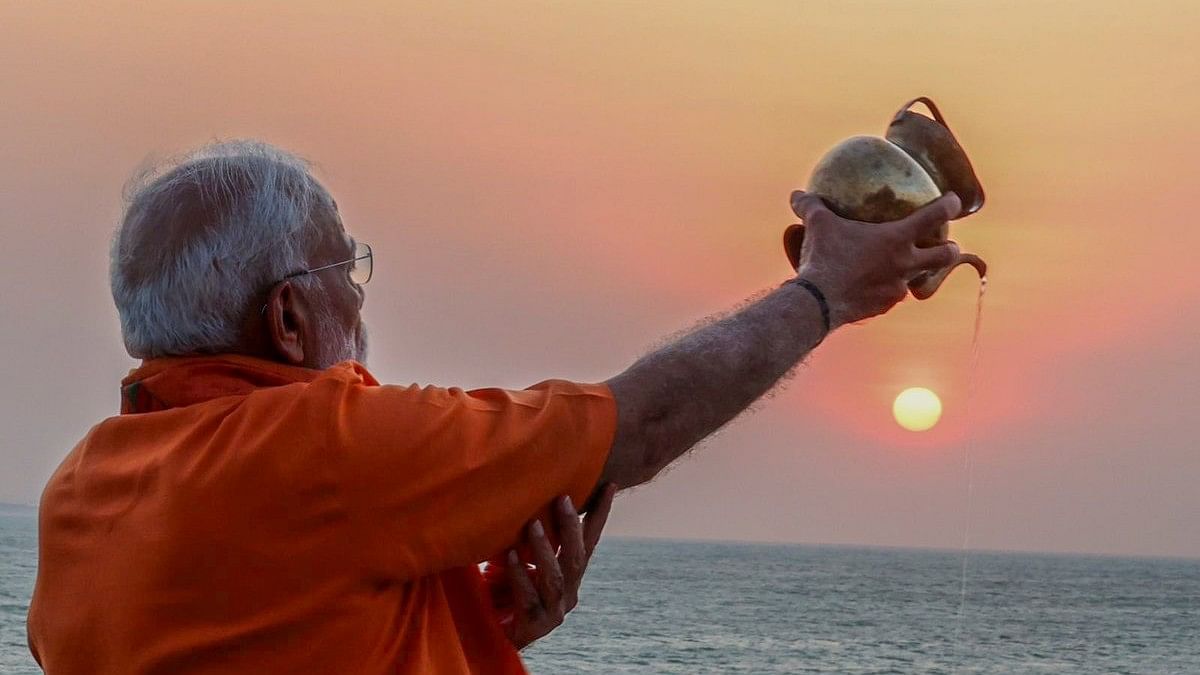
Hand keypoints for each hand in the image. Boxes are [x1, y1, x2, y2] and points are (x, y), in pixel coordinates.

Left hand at [501, 484, 616, 649]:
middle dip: (571, 526)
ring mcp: (554, 612)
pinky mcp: (534, 627)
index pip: (588, 541)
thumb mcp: (515, 560)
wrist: (488, 636)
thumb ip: (525, 539)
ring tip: (531, 524)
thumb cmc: (499, 592)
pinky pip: (529, 598)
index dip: (599, 514)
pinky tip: (510, 557)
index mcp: (569, 575)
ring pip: (556, 577)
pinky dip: (520, 576)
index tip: (609, 484)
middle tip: (562, 498)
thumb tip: (524, 499)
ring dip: (543, 549)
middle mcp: (568, 593)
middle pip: (576, 557)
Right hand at [789, 190, 962, 326]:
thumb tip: (797, 194)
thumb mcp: (817, 225)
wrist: (819, 302)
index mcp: (896, 238)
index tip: (955, 201)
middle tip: (949, 245)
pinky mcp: (884, 306)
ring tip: (903, 269)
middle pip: (944, 257)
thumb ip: (811, 206)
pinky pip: (892, 296)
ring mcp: (896, 288)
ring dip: (915, 273)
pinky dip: (887, 290)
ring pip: (917, 280)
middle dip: (951, 250)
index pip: (934, 216)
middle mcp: (904, 264)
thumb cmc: (824, 257)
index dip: (950, 206)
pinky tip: (873, 287)